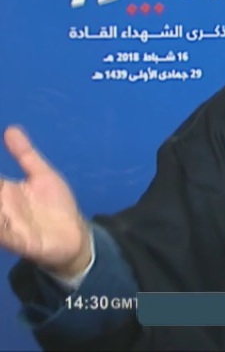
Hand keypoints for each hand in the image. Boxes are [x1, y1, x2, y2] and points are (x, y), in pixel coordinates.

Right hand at [0, 125, 90, 276]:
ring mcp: (5, 224)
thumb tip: (10, 129)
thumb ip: (25, 154)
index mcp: (3, 190)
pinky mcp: (16, 241)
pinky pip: (2, 234)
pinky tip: (2, 218)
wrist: (73, 236)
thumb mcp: (42, 175)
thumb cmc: (55, 206)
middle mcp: (0, 207)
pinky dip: (0, 228)